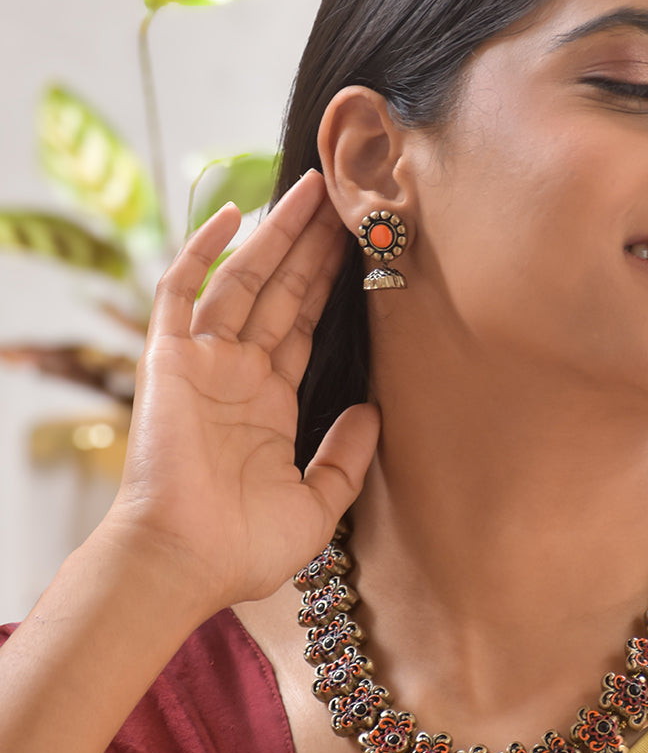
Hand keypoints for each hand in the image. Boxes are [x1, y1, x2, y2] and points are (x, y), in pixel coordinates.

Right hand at [107, 170, 378, 611]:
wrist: (184, 562)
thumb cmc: (244, 548)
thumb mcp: (319, 503)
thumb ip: (347, 456)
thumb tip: (374, 411)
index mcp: (269, 407)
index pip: (304, 329)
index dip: (330, 289)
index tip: (361, 250)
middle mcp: (236, 376)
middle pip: (281, 294)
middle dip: (312, 247)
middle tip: (346, 199)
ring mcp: (201, 363)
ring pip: (242, 280)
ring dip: (277, 235)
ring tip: (314, 190)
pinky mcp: (168, 358)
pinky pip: (181, 290)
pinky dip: (202, 251)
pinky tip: (235, 213)